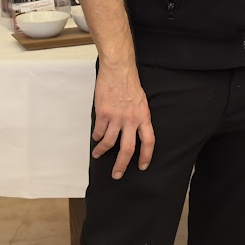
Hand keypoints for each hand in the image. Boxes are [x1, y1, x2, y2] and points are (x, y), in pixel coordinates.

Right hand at [91, 63, 154, 179]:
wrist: (118, 70)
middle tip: (116, 174)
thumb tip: (133, 132)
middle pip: (127, 149)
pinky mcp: (103, 113)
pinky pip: (99, 131)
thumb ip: (138, 118)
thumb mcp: (141, 102)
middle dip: (121, 165)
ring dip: (102, 151)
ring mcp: (116, 117)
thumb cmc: (129, 83)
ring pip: (109, 142)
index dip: (146, 156)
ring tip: (97, 154)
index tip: (143, 166)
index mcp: (143, 117)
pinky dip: (96, 137)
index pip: (148, 142)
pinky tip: (95, 138)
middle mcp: (131, 120)